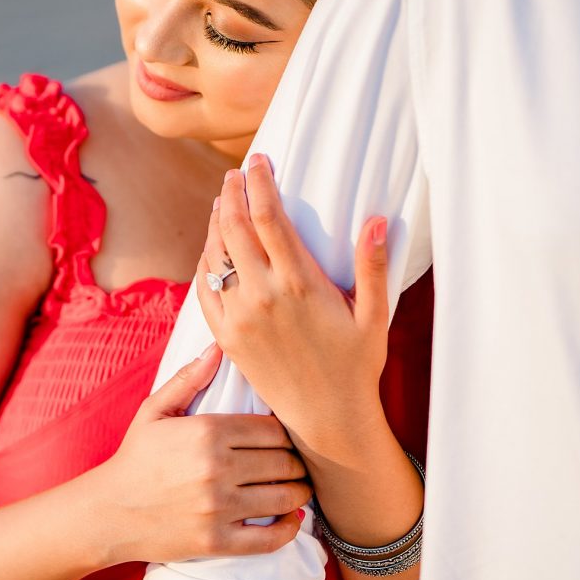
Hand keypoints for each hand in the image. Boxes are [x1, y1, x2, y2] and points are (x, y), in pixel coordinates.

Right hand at [92, 342, 310, 565]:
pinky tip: (291, 518)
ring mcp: (218, 507)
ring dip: (298, 491)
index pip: (273, 430)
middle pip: (284, 462)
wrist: (108, 511)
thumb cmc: (135, 458)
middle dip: (296, 462)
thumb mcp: (154, 411)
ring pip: (284, 496)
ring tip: (298, 487)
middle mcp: (217, 468)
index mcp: (207, 432)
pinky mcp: (217, 541)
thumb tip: (217, 348)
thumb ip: (189, 378)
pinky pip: (270, 538)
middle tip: (297, 462)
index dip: (286, 433)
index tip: (285, 438)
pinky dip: (289, 528)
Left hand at [196, 154, 391, 460]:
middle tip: (235, 175)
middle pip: (233, 227)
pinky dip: (205, 261)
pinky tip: (212, 247)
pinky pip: (203, 288)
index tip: (259, 160)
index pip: (269, 218)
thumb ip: (374, 265)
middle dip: (231, 193)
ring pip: (214, 254)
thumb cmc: (356, 365)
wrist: (326, 419)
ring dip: (215, 222)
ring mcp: (239, 316)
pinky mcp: (225, 335)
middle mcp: (263, 296)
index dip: (261, 183)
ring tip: (222, 201)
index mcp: (299, 284)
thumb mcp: (374, 315)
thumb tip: (376, 219)